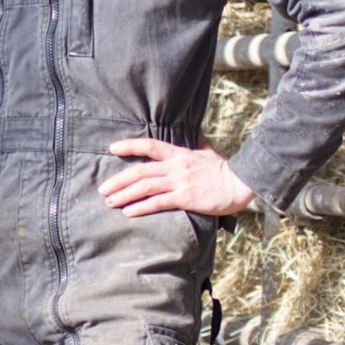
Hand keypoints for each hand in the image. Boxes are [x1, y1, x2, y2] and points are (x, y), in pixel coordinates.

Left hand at [102, 138, 255, 217]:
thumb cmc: (224, 170)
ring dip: (124, 194)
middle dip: (118, 180)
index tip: (112, 148)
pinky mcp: (185, 197)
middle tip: (103, 189)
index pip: (150, 145)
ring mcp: (180, 182)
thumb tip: (196, 132)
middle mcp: (176, 167)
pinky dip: (141, 207)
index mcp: (179, 154)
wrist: (241, 183)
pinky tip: (129, 212)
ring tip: (110, 202)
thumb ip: (198, 144)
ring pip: (145, 186)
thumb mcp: (208, 152)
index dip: (130, 145)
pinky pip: (158, 202)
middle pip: (140, 170)